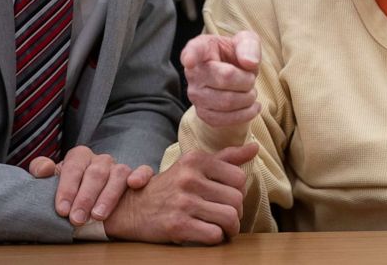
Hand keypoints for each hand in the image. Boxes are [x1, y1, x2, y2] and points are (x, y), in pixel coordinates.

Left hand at [29, 146, 153, 224]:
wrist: (88, 197)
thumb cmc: (70, 189)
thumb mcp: (52, 180)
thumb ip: (41, 170)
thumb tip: (43, 169)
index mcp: (80, 156)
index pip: (74, 166)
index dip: (67, 188)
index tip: (62, 210)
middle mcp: (101, 160)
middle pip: (95, 173)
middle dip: (85, 197)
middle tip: (77, 219)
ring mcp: (119, 167)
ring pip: (118, 174)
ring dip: (108, 195)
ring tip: (98, 215)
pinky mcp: (137, 175)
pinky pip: (143, 170)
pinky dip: (141, 175)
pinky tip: (134, 185)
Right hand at [103, 142, 259, 243]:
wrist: (131, 209)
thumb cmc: (169, 187)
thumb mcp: (193, 166)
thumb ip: (226, 157)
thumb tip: (255, 148)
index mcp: (195, 160)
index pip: (238, 177)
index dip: (238, 192)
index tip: (227, 198)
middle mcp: (189, 178)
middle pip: (236, 199)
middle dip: (237, 212)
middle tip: (227, 216)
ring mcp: (183, 202)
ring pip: (229, 218)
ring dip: (230, 228)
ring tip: (223, 228)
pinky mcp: (177, 225)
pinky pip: (214, 234)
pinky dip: (216, 238)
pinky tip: (209, 234)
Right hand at [181, 31, 261, 127]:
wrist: (235, 77)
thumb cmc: (237, 55)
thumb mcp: (247, 41)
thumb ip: (249, 45)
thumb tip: (249, 63)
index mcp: (202, 47)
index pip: (194, 50)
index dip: (191, 55)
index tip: (189, 60)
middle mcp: (194, 72)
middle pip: (225, 78)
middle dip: (247, 80)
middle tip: (251, 78)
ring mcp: (195, 94)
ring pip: (227, 102)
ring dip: (248, 98)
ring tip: (251, 92)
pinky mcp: (202, 113)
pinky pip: (224, 120)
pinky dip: (245, 115)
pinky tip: (252, 106)